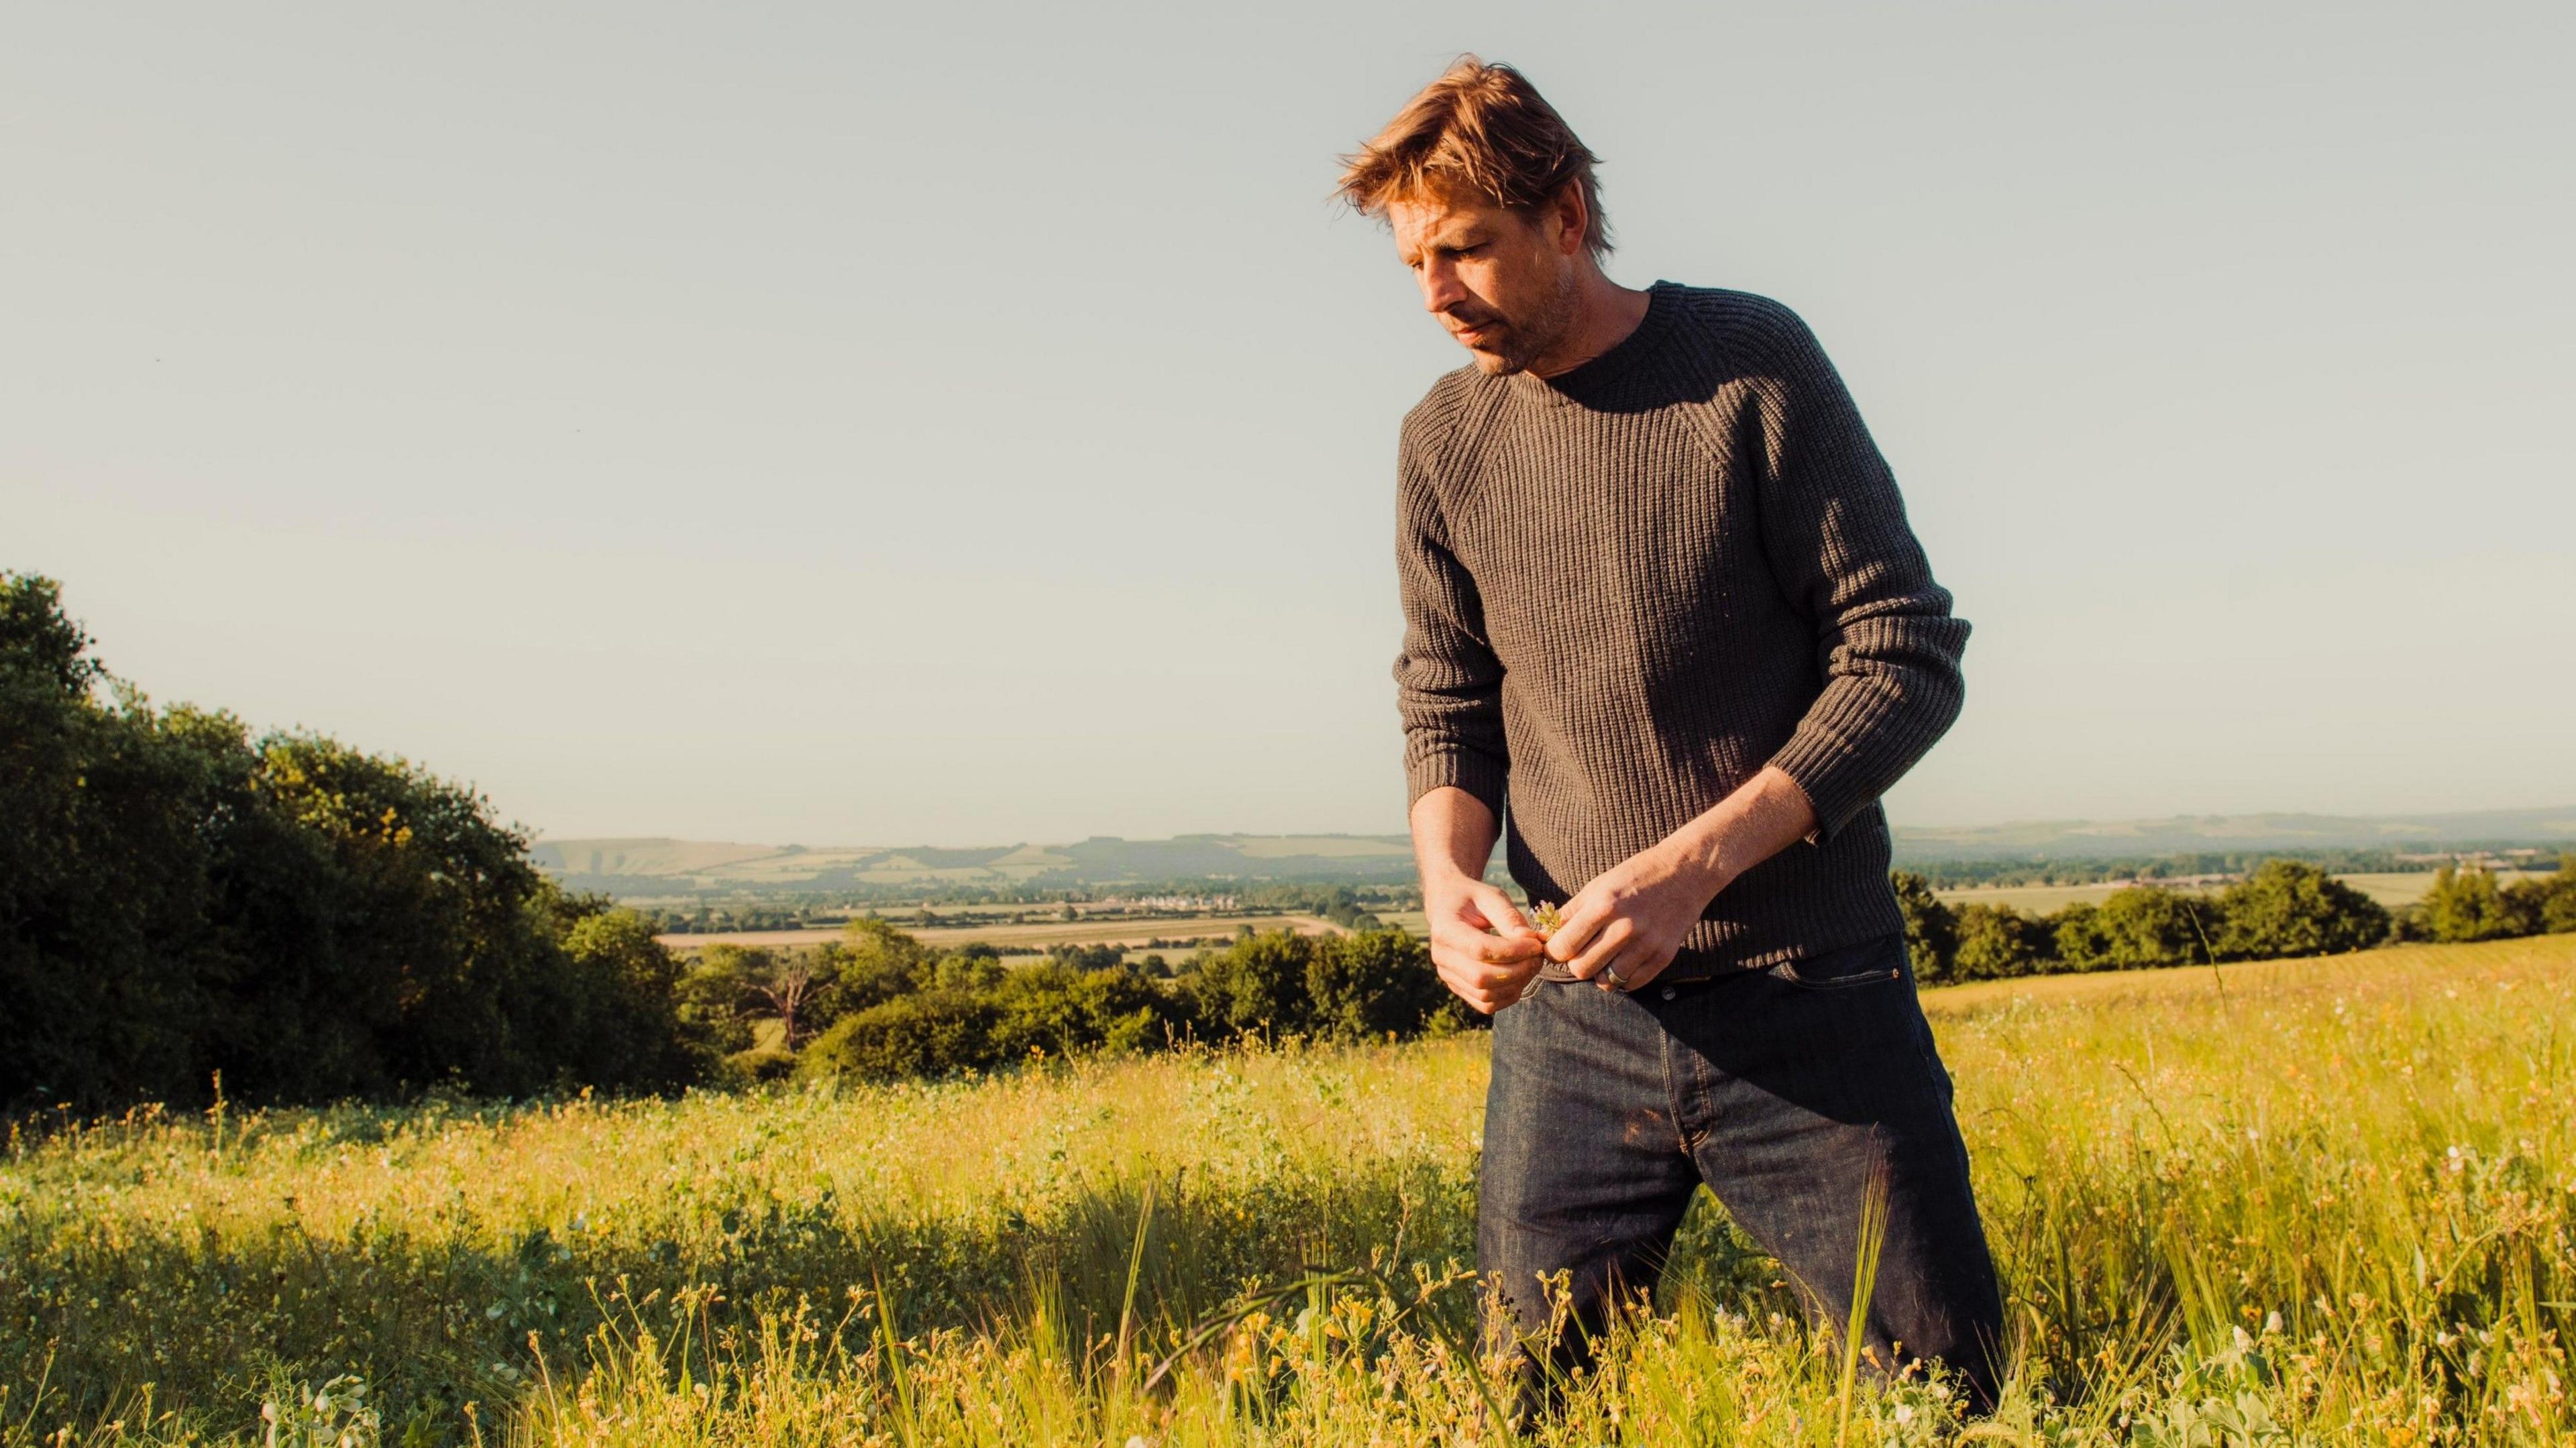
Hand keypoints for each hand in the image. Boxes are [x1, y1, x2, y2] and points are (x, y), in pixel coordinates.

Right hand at [1423, 870, 1545, 1013]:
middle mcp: (1441, 956)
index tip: (1536, 944)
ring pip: (1485, 996)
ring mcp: (1447, 975)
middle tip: (1538, 957)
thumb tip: (1530, 941)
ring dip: (1516, 984)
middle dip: (1518, 971)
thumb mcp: (1490, 895)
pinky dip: (1508, 996)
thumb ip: (1509, 917)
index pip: (1480, 949)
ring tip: (1532, 965)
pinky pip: (1485, 1005)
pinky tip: (1521, 977)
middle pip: (1481, 978)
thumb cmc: (1472, 898)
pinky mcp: (1457, 987)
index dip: (1513, 951)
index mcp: (1444, 929)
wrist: (1449, 905)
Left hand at [1542, 842, 1722, 993]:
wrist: (1684, 872)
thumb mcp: (1598, 885)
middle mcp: (1625, 928)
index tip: (1557, 948)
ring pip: (1606, 981)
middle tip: (1581, 953)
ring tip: (1604, 957)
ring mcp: (1647, 944)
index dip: (1553, 952)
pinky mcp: (1664, 956)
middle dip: (1575, 964)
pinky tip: (1623, 960)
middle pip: (1581, 969)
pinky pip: (1631, 984)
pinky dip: (1622, 978)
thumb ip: (1571, 912)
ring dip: (1600, 973)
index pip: (1563, 947)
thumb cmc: (1635, 876)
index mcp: (1603, 906)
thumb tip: (1545, 936)